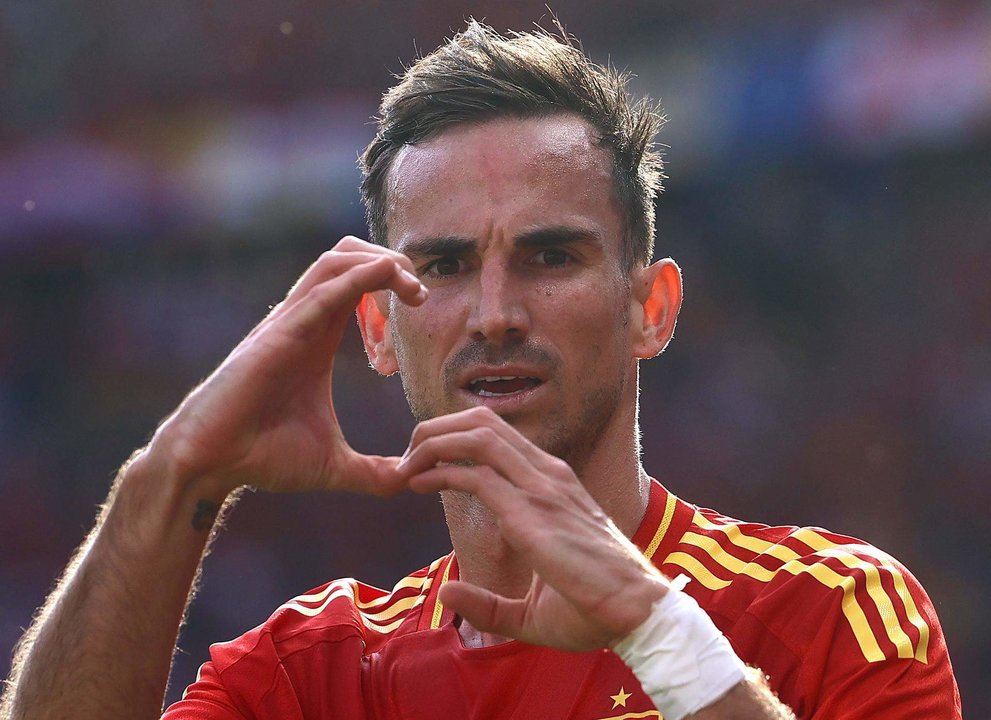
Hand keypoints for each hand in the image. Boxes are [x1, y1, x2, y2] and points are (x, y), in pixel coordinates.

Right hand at [147, 236, 425, 499]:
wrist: (213, 465)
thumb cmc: (261, 457)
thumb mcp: (333, 465)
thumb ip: (374, 472)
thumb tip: (410, 482)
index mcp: (317, 337)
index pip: (358, 283)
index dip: (393, 285)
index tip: (419, 310)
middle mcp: (304, 321)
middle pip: (349, 257)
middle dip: (392, 262)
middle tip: (419, 294)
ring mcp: (289, 323)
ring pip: (336, 260)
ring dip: (381, 263)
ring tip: (411, 288)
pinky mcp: (279, 335)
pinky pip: (322, 291)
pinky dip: (359, 277)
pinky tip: (388, 277)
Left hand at [397, 407, 668, 650]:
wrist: (637, 614)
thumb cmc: (593, 610)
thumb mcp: (530, 610)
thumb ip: (489, 604)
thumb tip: (448, 594)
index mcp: (552, 484)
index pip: (497, 436)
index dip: (454, 440)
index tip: (423, 466)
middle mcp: (547, 475)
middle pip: (483, 422)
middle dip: (437, 429)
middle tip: (406, 458)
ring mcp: (542, 488)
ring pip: (478, 436)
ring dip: (434, 442)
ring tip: (405, 465)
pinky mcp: (532, 512)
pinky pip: (478, 475)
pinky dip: (441, 471)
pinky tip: (417, 483)